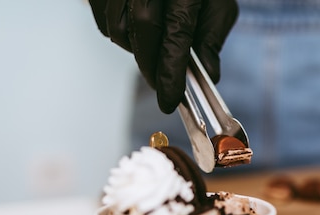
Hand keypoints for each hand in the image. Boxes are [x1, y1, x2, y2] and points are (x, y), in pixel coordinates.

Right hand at [89, 0, 238, 113]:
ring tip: (152, 50)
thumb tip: (207, 74)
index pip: (174, 34)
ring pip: (118, 28)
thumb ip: (212, 37)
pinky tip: (136, 33)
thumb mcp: (218, 3)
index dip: (170, 72)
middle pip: (141, 31)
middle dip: (151, 66)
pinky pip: (101, 19)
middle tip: (162, 85)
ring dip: (134, 50)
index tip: (169, 100)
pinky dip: (117, 34)